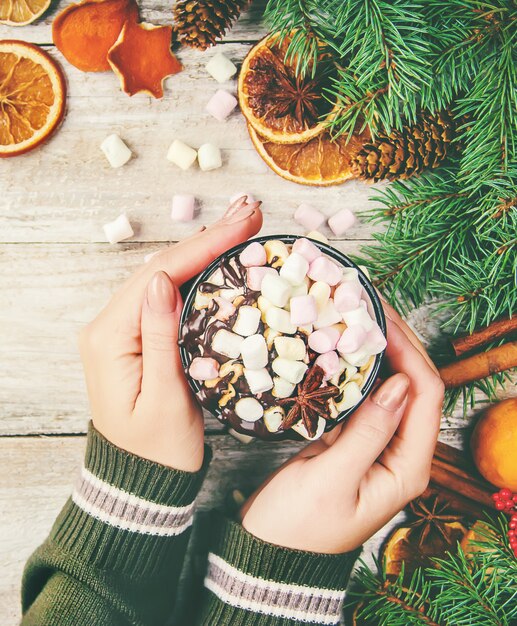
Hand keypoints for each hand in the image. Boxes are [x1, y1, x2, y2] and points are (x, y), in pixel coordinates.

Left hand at [79, 198, 261, 471]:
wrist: (141, 479)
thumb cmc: (158, 450)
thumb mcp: (165, 399)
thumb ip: (161, 337)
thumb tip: (164, 281)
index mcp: (109, 338)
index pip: (160, 276)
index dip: (204, 246)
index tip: (243, 223)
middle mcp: (108, 325)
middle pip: (162, 268)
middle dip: (208, 239)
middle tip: (250, 213)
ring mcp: (120, 328)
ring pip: (165, 276)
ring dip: (203, 250)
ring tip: (240, 225)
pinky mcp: (136, 336)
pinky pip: (166, 295)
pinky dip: (194, 272)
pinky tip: (217, 256)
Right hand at [241, 305, 443, 552]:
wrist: (271, 553)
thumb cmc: (298, 526)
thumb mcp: (332, 480)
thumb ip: (368, 433)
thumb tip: (398, 383)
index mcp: (407, 468)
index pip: (426, 397)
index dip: (410, 353)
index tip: (382, 320)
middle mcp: (400, 455)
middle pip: (414, 387)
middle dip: (398, 345)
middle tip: (371, 307)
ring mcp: (377, 446)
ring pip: (388, 388)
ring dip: (377, 353)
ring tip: (357, 318)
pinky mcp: (354, 441)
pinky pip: (364, 398)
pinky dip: (355, 371)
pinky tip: (340, 349)